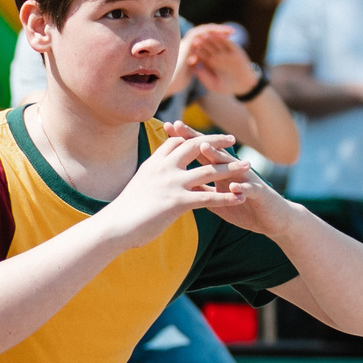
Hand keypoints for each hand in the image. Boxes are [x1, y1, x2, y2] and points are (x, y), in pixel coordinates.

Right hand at [93, 127, 249, 247]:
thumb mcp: (139, 184)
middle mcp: (164, 168)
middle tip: (232, 140)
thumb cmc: (125, 210)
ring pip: (208, 171)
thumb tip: (154, 172)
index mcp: (155, 162)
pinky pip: (208, 197)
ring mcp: (171, 184)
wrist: (115, 226)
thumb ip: (152, 175)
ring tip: (248, 165)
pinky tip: (240, 197)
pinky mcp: (177, 202)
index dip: (193, 137)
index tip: (206, 136)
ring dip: (230, 167)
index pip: (177, 142)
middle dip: (215, 142)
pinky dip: (227, 196)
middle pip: (195, 147)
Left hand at [164, 121, 292, 236]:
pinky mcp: (260, 193)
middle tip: (178, 125)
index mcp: (221, 170)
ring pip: (231, 165)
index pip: (200, 151)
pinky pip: (250, 189)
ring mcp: (247, 179)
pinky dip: (242, 187)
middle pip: (212, 150)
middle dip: (195, 138)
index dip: (185, 139)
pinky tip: (234, 185)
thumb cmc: (244, 206)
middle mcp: (233, 170)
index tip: (167, 126)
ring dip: (218, 156)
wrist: (274, 219)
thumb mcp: (218, 198)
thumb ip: (201, 188)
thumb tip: (179, 183)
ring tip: (203, 147)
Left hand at [181, 24, 253, 94]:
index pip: (201, 55)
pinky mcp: (235, 51)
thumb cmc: (227, 87)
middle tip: (195, 40)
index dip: (195, 52)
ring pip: (217, 43)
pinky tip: (219, 36)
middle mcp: (217, 55)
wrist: (243, 86)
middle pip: (207, 46)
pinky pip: (229, 43)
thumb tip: (193, 69)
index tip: (188, 51)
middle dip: (201, 43)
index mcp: (210, 62)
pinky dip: (224, 39)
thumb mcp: (214, 84)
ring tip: (206, 36)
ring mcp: (226, 52)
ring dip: (212, 39)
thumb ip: (204, 77)